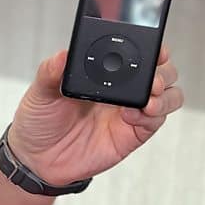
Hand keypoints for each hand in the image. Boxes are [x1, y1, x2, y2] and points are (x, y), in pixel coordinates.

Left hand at [6, 44, 183, 184]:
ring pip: (167, 96)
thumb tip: (63, 54)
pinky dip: (153, 116)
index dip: (152, 47)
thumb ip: (50, 72)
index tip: (155, 46)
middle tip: (151, 79)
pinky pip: (154, 122)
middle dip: (163, 71)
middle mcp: (121, 89)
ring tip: (149, 99)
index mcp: (102, 71)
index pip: (136, 52)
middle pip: (161, 72)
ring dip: (165, 95)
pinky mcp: (131, 135)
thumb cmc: (39, 120)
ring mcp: (129, 111)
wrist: (37, 158)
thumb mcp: (40, 91)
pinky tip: (135, 115)